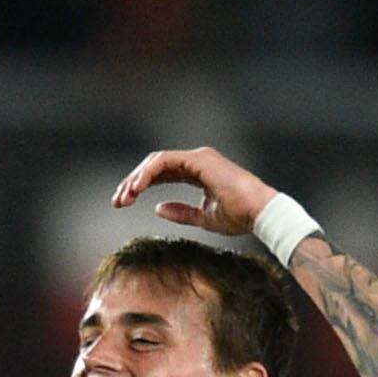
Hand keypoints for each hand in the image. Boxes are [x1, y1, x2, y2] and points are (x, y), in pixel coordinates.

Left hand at [111, 145, 280, 237]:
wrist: (260, 213)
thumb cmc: (240, 217)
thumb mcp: (203, 218)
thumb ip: (181, 212)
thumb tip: (157, 209)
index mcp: (198, 172)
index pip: (162, 174)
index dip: (141, 187)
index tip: (124, 203)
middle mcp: (196, 161)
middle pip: (155, 166)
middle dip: (132, 183)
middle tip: (117, 201)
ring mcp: (197, 158)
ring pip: (156, 162)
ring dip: (136, 179)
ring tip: (123, 197)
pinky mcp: (198, 160)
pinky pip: (164, 162)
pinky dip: (147, 174)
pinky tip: (136, 189)